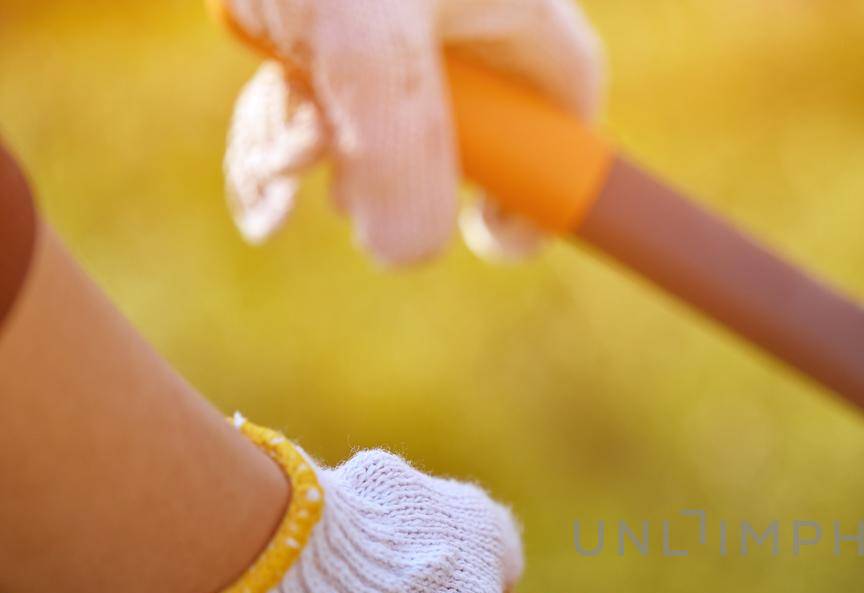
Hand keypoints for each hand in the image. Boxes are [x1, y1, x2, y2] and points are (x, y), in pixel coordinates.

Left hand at [222, 0, 604, 265]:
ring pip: (373, 123)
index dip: (547, 187)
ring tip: (274, 160)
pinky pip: (313, 96)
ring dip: (322, 162)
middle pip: (459, 134)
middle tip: (344, 195)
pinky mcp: (314, 7)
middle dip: (394, 180)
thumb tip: (406, 255)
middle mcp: (455, 10)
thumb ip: (403, 155)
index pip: (565, 114)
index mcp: (511, 8)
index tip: (491, 238)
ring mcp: (382, 9)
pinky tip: (256, 167)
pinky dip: (283, 135)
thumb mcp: (365, 35)